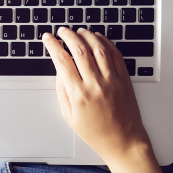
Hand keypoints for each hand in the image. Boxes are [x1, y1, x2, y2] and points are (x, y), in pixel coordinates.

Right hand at [42, 28, 151, 160]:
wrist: (123, 141)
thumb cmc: (96, 132)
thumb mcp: (69, 116)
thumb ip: (62, 91)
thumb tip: (59, 69)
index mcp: (79, 95)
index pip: (62, 61)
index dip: (52, 45)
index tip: (48, 38)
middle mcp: (95, 84)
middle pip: (79, 49)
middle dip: (68, 36)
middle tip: (62, 31)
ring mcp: (112, 80)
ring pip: (98, 48)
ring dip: (87, 35)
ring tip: (79, 31)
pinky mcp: (124, 79)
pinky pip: (115, 54)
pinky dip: (105, 42)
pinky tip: (98, 38)